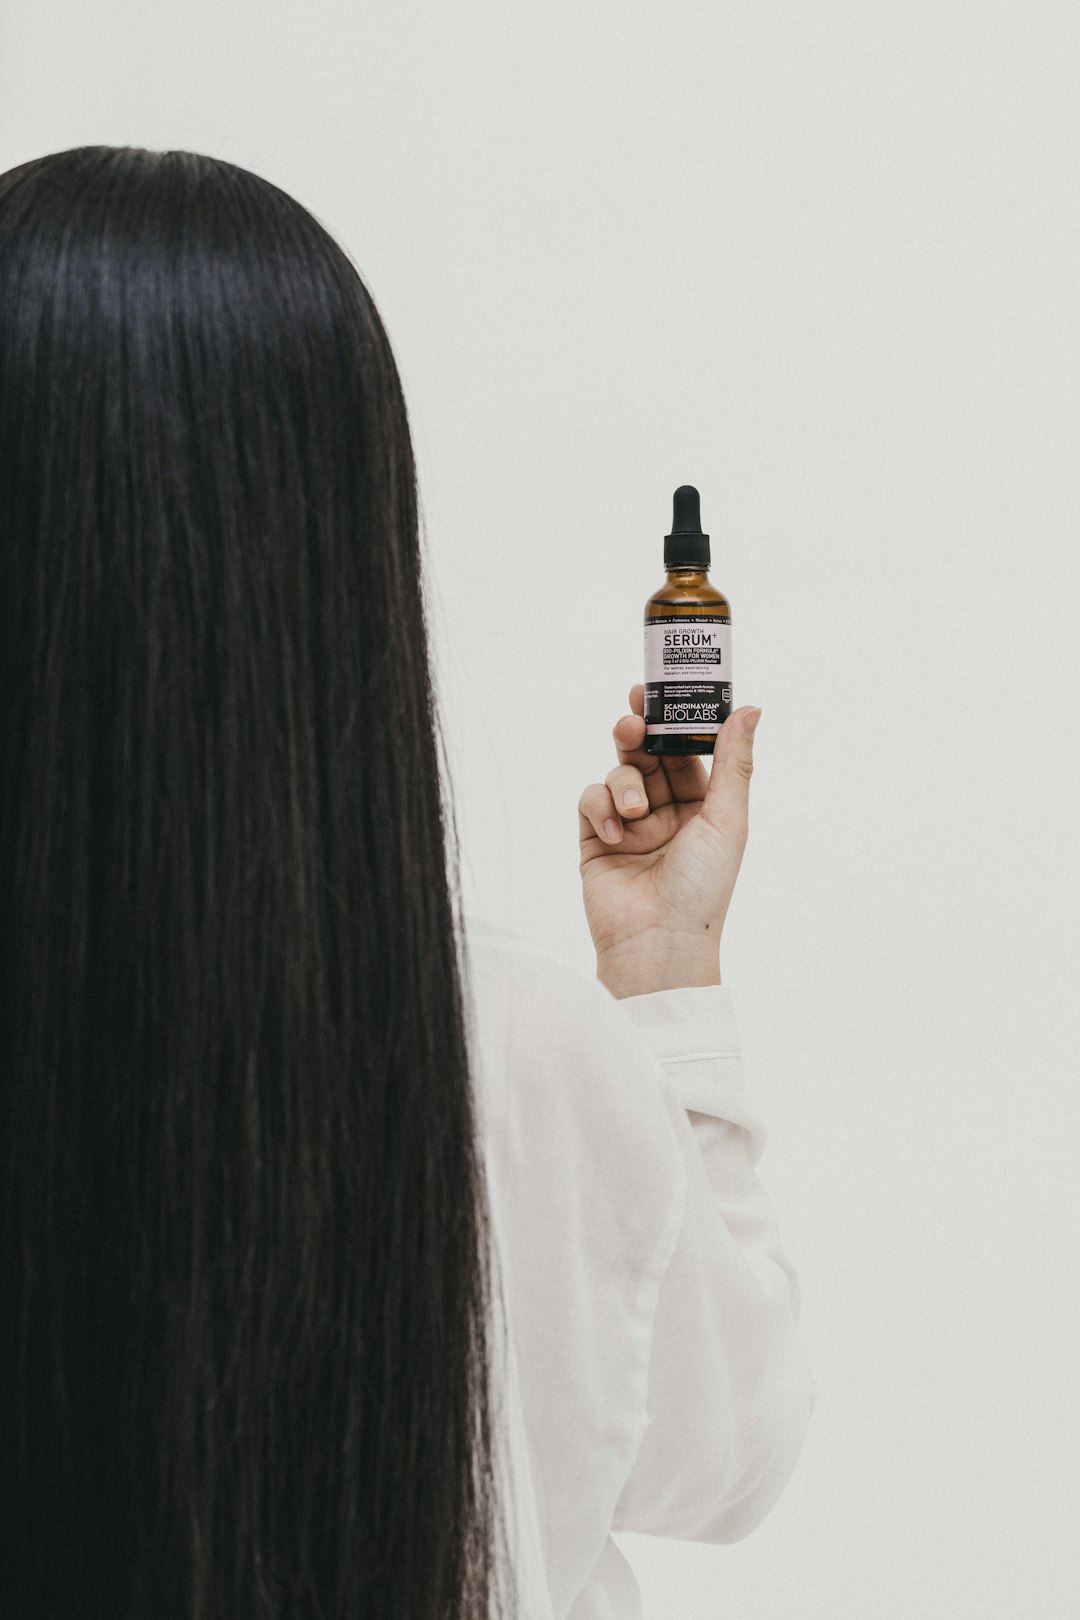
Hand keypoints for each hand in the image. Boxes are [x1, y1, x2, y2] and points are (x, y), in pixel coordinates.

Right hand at [577, 685, 760, 996]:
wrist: (658, 943)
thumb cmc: (702, 889)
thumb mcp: (726, 820)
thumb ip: (733, 762)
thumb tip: (750, 708)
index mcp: (703, 805)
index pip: (686, 749)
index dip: (673, 720)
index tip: (660, 691)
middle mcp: (666, 811)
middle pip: (648, 753)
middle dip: (640, 733)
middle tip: (633, 718)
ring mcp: (629, 825)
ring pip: (619, 773)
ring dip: (624, 781)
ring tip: (634, 809)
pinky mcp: (596, 840)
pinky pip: (591, 801)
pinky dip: (601, 809)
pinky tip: (616, 833)